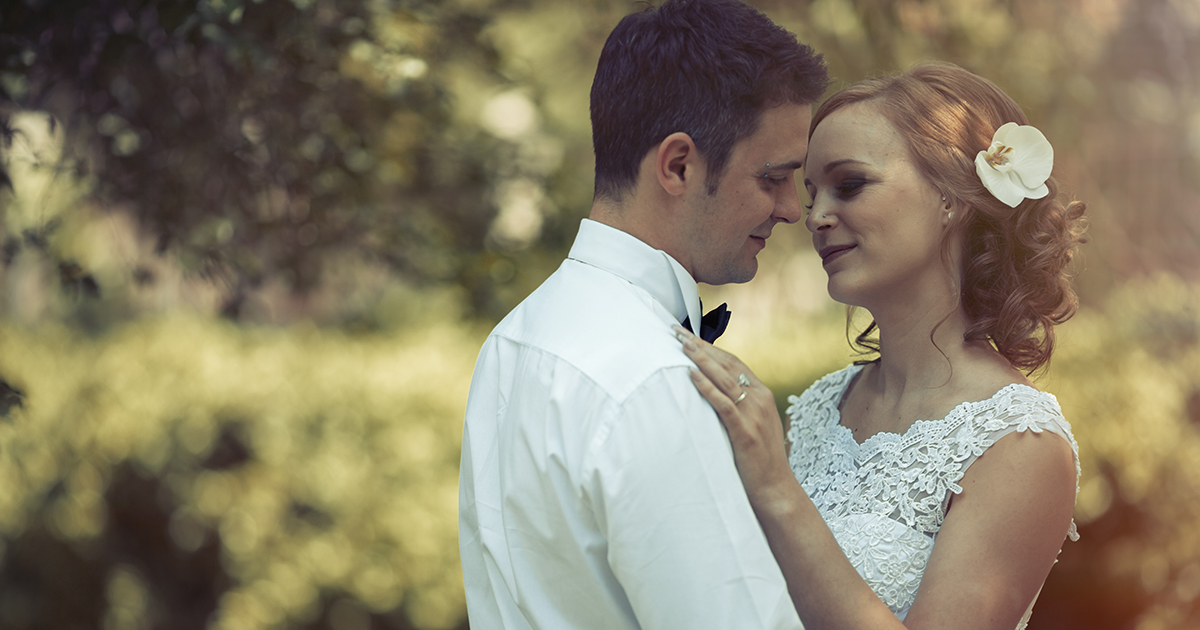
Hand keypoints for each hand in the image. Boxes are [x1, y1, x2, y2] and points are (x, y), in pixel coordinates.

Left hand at [673, 325, 793, 508]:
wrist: (775, 489)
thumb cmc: (759, 460)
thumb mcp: (754, 425)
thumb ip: (740, 407)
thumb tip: (715, 393)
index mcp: (762, 395)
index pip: (733, 362)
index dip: (711, 347)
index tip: (690, 336)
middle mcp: (760, 399)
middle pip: (726, 364)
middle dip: (700, 346)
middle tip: (677, 332)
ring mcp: (754, 415)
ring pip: (723, 378)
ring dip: (699, 359)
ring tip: (679, 345)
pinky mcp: (745, 431)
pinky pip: (723, 403)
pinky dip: (706, 387)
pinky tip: (690, 375)